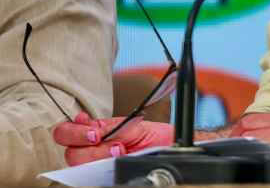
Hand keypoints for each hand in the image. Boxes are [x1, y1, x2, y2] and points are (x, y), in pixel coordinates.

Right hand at [53, 112, 173, 165]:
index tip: (95, 134)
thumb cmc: (152, 136)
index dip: (74, 132)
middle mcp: (91, 149)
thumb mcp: (133, 126)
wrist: (168, 149)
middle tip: (112, 146)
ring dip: (100, 158)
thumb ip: (110, 127)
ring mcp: (95, 164)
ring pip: (79, 166)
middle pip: (70, 152)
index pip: (65, 132)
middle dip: (90, 149)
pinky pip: (90, 178)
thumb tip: (89, 127)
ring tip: (121, 152)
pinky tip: (116, 162)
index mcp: (94, 131)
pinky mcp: (101, 176)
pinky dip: (101, 170)